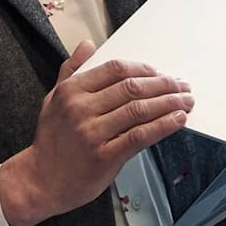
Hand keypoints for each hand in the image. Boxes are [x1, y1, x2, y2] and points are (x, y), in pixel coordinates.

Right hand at [0, 41, 193, 225]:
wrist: (40, 181)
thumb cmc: (51, 140)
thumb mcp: (53, 99)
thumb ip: (71, 70)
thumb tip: (88, 45)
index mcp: (71, 91)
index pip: (115, 70)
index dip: (143, 69)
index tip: (160, 73)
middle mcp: (81, 108)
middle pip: (132, 88)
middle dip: (163, 84)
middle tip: (182, 85)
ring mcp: (93, 133)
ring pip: (139, 110)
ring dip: (168, 103)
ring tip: (186, 101)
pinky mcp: (105, 156)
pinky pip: (140, 136)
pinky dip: (163, 125)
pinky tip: (177, 120)